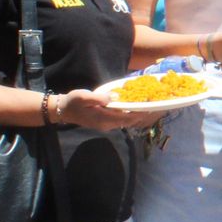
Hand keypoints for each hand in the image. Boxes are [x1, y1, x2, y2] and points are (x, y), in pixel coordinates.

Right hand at [53, 89, 167, 131]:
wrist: (63, 110)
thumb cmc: (73, 102)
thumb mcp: (83, 97)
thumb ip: (99, 98)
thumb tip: (114, 97)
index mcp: (104, 119)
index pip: (127, 118)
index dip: (141, 113)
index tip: (153, 107)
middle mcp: (108, 124)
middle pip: (131, 121)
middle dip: (144, 114)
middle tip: (158, 106)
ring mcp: (107, 124)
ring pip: (128, 121)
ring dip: (140, 114)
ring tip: (152, 106)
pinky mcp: (106, 121)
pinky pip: (123, 119)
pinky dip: (132, 113)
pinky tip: (138, 106)